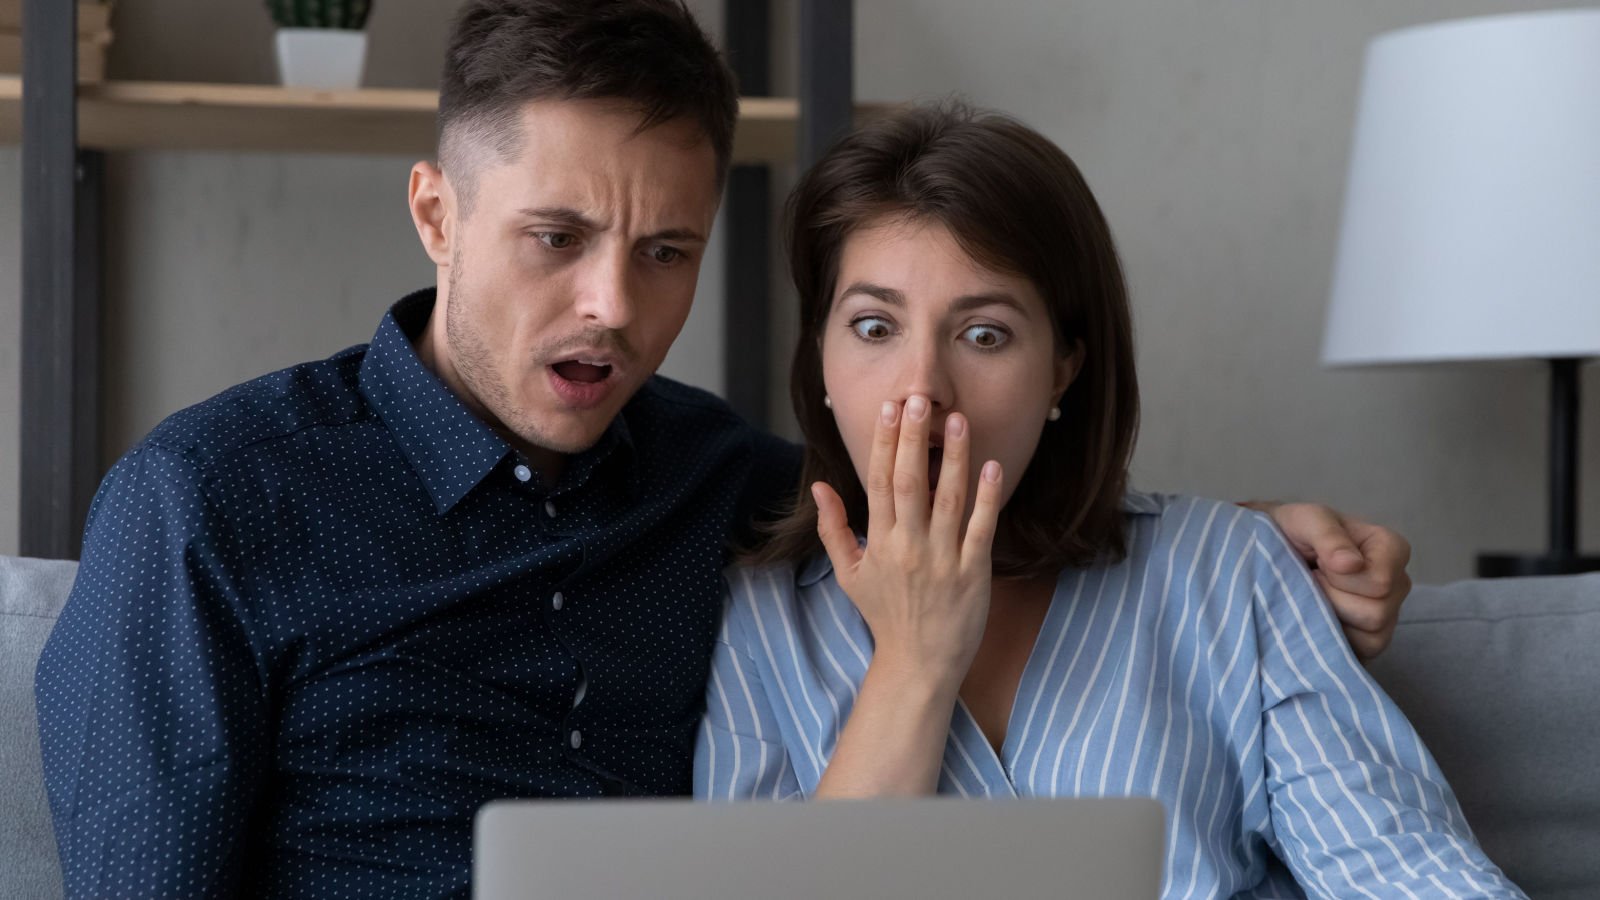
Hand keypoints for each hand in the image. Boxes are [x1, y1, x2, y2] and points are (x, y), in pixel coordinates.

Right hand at [813, 396, 1003, 686]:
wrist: (919, 664)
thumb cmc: (885, 615)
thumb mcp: (849, 573)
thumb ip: (832, 528)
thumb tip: (821, 486)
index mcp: (878, 542)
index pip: (879, 482)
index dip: (883, 444)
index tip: (888, 409)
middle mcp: (908, 546)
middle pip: (909, 483)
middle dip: (913, 439)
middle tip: (918, 399)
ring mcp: (942, 559)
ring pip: (947, 499)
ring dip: (953, 458)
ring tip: (957, 420)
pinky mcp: (973, 573)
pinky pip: (980, 528)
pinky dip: (986, 497)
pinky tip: (991, 466)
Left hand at [1244, 501, 1412, 660]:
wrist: (1272, 551)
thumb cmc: (1294, 531)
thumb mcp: (1306, 520)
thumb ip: (1328, 536)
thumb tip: (1350, 565)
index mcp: (1392, 549)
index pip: (1380, 583)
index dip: (1340, 577)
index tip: (1319, 562)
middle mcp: (1398, 584)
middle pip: (1376, 614)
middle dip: (1331, 598)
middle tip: (1312, 580)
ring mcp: (1387, 616)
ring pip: (1372, 639)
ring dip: (1330, 618)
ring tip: (1314, 597)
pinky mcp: (1369, 641)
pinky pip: (1361, 656)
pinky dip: (1332, 640)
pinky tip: (1317, 617)